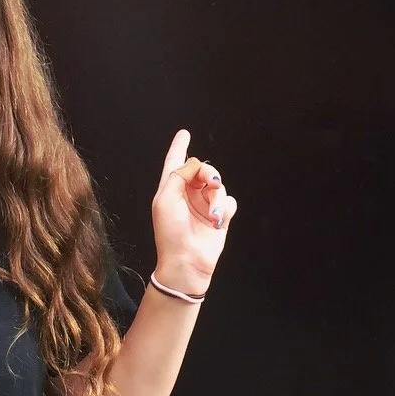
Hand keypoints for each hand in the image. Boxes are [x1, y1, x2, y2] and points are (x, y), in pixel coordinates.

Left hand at [151, 129, 237, 293]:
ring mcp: (204, 205)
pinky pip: (229, 201)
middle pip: (202, 169)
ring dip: (217, 197)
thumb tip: (197, 164)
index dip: (179, 146)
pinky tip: (218, 219)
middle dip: (208, 173)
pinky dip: (225, 208)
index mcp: (171, 188)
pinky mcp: (219, 217)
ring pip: (218, 185)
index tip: (184, 133)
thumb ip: (179, 175)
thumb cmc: (170, 233)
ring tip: (212, 215)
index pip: (175, 162)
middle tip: (211, 182)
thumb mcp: (165, 199)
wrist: (187, 261)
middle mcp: (188, 194)